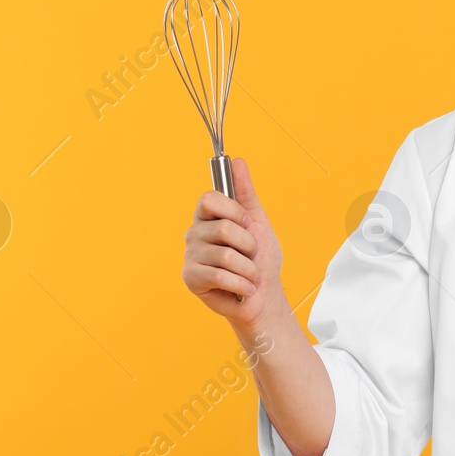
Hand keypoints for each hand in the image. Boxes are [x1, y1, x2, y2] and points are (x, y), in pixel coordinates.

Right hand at [182, 157, 285, 329]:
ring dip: (248, 268)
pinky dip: (241, 283)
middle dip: (249, 244)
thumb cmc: (260, 257)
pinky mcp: (190, 278)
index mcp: (208, 216)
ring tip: (250, 274)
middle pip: (223, 228)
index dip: (234, 211)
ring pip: (225, 255)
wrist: (264, 294)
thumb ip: (245, 191)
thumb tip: (238, 160)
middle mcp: (195, 233)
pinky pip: (219, 275)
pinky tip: (246, 288)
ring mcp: (191, 256)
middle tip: (251, 255)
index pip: (209, 198)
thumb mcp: (257, 220)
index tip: (248, 223)